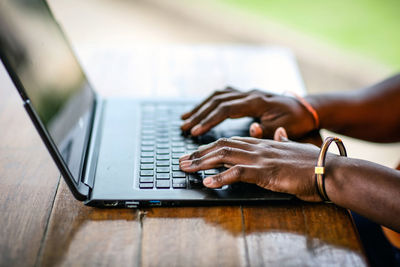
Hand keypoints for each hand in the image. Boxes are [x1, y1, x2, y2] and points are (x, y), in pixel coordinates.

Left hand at [180, 127, 328, 201]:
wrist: (330, 170)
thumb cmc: (313, 163)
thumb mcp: (293, 148)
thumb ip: (281, 140)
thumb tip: (275, 133)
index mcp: (262, 143)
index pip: (230, 141)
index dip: (210, 146)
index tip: (196, 153)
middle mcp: (258, 147)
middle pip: (221, 145)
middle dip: (198, 153)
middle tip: (181, 161)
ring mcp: (261, 158)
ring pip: (224, 155)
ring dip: (201, 162)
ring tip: (185, 168)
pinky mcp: (266, 171)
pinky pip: (237, 173)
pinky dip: (220, 178)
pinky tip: (207, 182)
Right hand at [181, 87, 315, 139]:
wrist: (306, 109)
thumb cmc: (296, 121)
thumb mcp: (285, 129)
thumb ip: (268, 132)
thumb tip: (251, 130)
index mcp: (257, 101)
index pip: (226, 109)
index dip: (208, 120)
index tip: (195, 132)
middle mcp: (250, 93)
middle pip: (217, 100)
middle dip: (198, 114)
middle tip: (183, 127)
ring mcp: (247, 92)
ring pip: (218, 95)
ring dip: (200, 106)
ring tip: (185, 119)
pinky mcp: (247, 95)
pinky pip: (223, 95)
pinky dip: (209, 102)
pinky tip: (201, 110)